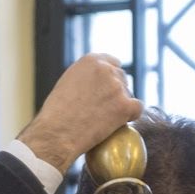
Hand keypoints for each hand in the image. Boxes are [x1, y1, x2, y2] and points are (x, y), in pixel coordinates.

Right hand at [18, 54, 141, 172]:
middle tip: (104, 108)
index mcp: (91, 60)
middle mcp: (106, 69)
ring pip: (129, 94)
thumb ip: (86, 77)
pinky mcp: (124, 106)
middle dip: (116, 92)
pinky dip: (131, 116)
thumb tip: (98, 82)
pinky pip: (137, 109)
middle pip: (122, 78)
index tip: (106, 89)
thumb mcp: (68, 82)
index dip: (111, 77)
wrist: (57, 132)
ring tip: (104, 118)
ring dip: (121, 105)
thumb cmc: (56, 112)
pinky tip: (120, 122)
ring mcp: (117, 87)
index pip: (112, 62)